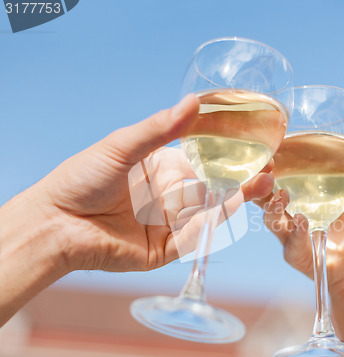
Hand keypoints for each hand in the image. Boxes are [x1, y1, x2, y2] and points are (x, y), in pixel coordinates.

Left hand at [34, 95, 272, 272]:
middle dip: (239, 179)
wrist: (56, 223)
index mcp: (159, 169)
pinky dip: (213, 223)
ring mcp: (167, 223)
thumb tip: (192, 101)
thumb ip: (159, 129)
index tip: (252, 145)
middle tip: (269, 167)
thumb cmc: (81, 179)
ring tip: (263, 183)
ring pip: (207, 212)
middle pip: (210, 188)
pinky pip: (194, 237)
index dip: (225, 156)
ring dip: (235, 199)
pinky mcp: (164, 250)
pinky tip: (234, 205)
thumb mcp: (122, 146)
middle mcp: (167, 196)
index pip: (200, 161)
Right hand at [260, 164, 343, 348]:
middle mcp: (295, 219)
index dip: (270, 171)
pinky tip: (303, 222)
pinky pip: (293, 247)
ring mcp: (296, 239)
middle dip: (260, 187)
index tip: (269, 155)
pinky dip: (298, 235)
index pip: (280, 182)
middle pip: (267, 201)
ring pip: (273, 223)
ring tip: (282, 196)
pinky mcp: (302, 259)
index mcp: (306, 202)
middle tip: (266, 171)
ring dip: (273, 209)